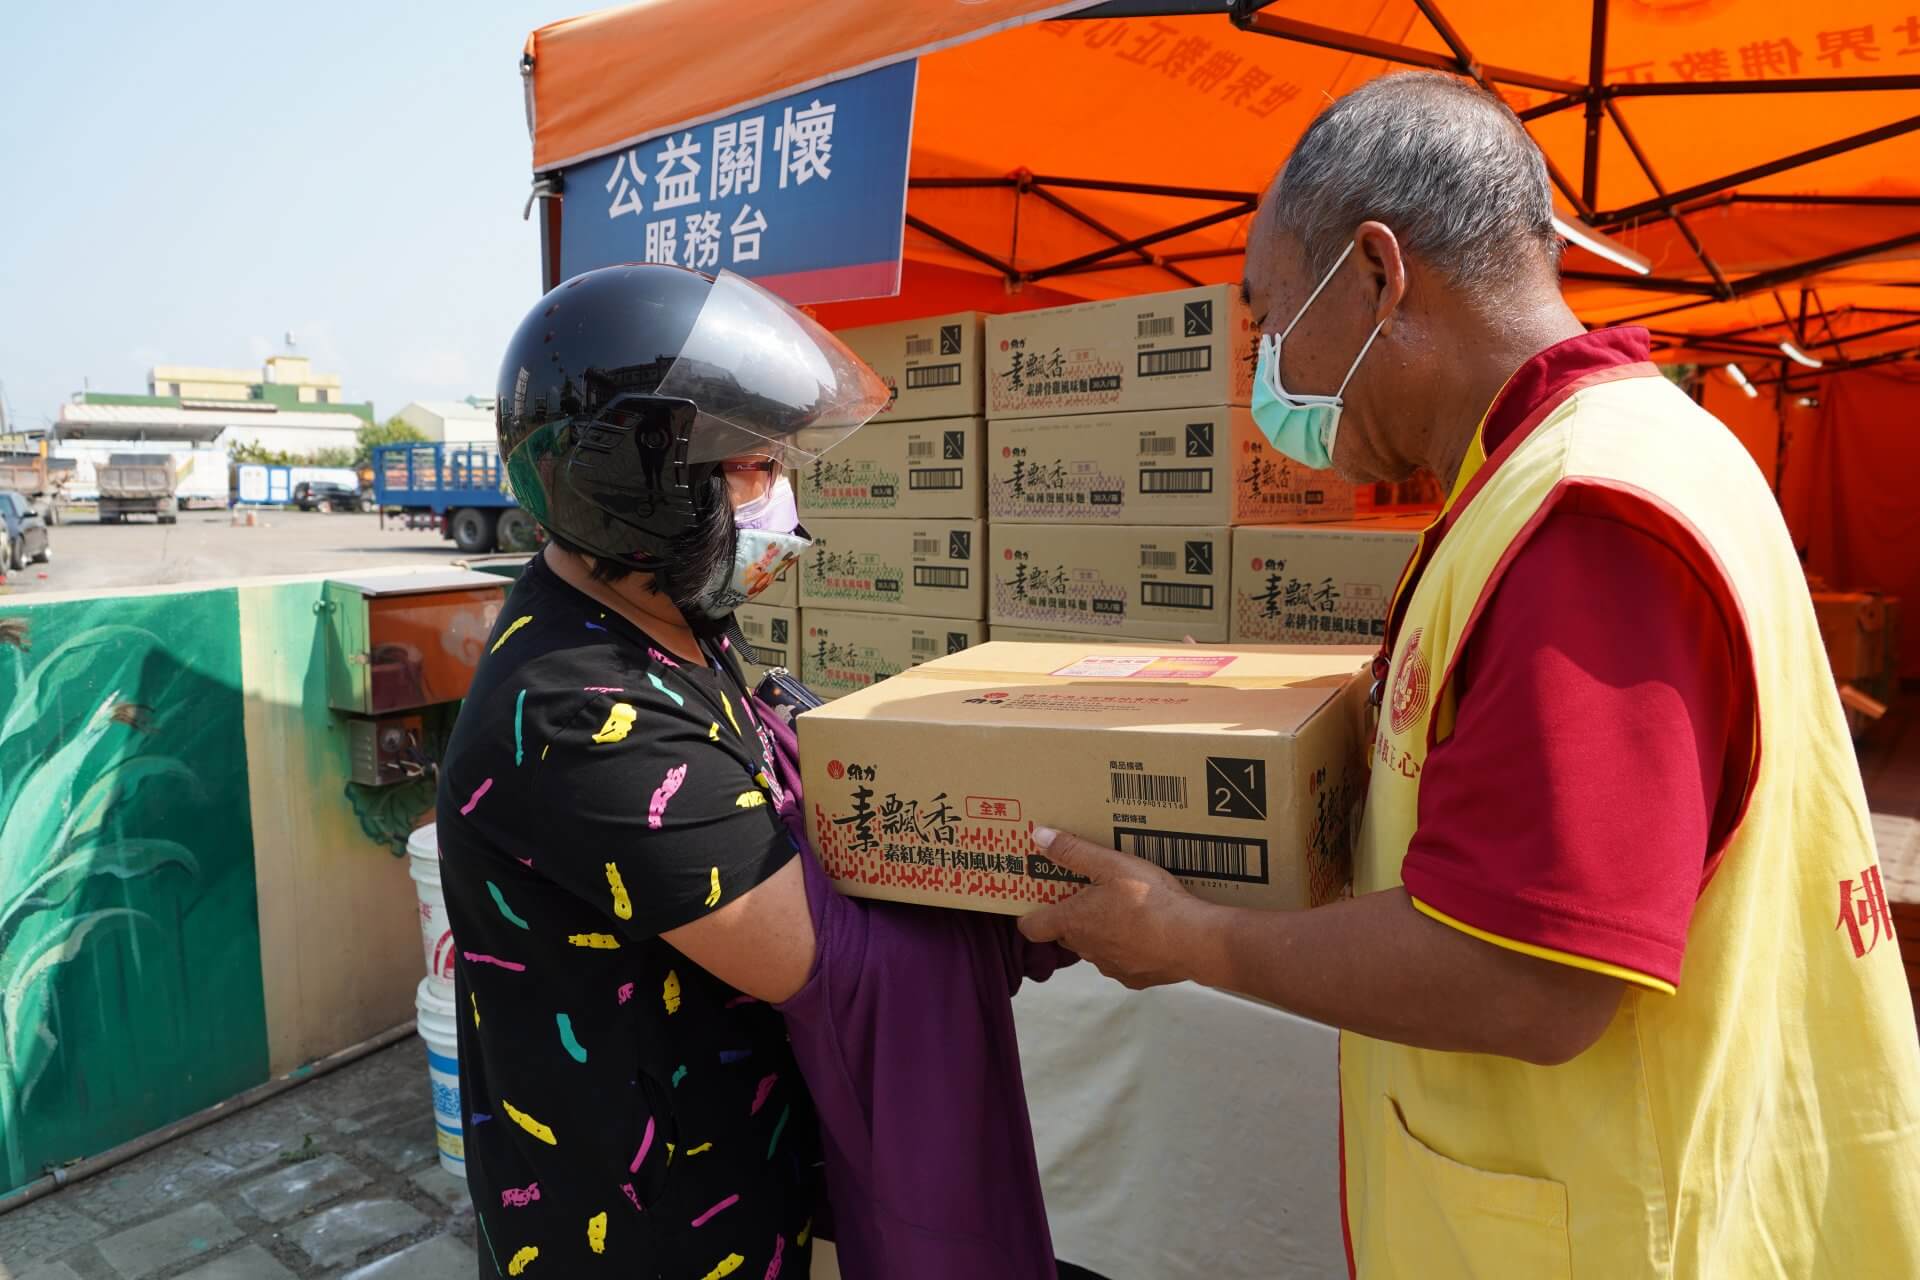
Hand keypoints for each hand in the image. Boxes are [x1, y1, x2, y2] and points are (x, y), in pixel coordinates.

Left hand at [1016, 826, 1211, 989]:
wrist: (1193, 939)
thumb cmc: (1150, 901)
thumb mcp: (1110, 864)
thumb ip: (1073, 851)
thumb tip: (1038, 836)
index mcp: (1073, 922)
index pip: (1032, 927)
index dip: (1030, 914)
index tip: (1038, 900)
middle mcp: (1086, 949)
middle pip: (1065, 934)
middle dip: (1072, 916)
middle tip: (1087, 893)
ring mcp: (1110, 966)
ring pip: (1095, 947)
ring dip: (1102, 931)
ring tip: (1124, 909)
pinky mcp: (1135, 978)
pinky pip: (1122, 961)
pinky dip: (1128, 947)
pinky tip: (1146, 931)